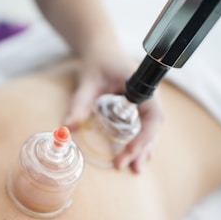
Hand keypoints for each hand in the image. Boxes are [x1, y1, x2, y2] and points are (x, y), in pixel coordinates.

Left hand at [64, 52, 163, 172]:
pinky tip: (135, 156)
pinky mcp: (139, 107)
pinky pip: (145, 126)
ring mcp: (146, 102)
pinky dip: (140, 142)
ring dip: (144, 149)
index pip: (152, 116)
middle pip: (153, 127)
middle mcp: (149, 95)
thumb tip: (67, 128)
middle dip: (142, 148)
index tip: (128, 152)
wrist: (102, 50)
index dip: (144, 137)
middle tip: (128, 168)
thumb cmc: (97, 63)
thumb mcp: (87, 82)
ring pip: (151, 129)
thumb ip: (79, 103)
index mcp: (142, 86)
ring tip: (135, 169)